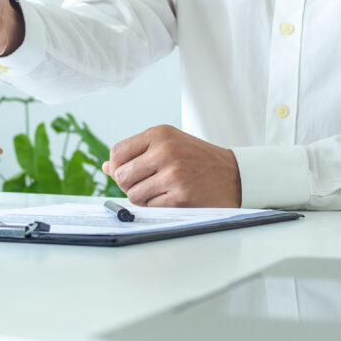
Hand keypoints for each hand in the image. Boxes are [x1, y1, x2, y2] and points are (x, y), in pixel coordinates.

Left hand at [101, 125, 241, 206]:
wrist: (235, 175)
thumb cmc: (197, 160)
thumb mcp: (170, 145)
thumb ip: (137, 153)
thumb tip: (105, 166)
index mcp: (160, 134)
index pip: (117, 152)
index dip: (117, 167)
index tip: (130, 173)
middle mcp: (165, 150)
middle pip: (121, 175)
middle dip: (129, 185)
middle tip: (146, 185)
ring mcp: (173, 173)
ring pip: (133, 194)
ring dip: (143, 198)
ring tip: (161, 191)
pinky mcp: (180, 196)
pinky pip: (150, 207)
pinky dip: (157, 206)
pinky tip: (172, 198)